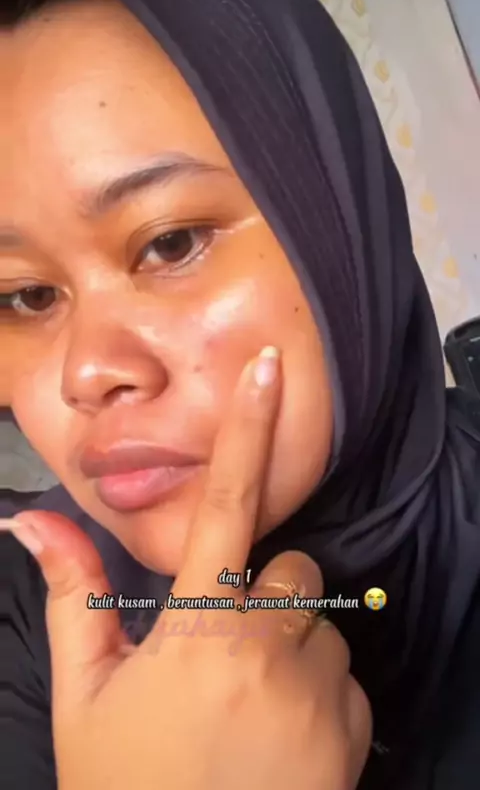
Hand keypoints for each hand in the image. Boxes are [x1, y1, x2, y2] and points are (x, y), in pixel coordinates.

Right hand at [8, 348, 371, 789]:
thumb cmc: (128, 786)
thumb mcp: (88, 696)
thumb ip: (75, 595)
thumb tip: (32, 521)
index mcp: (200, 627)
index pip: (225, 503)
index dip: (246, 427)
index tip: (269, 366)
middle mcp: (271, 647)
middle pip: (290, 572)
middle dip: (262, 594)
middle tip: (220, 652)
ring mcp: (322, 690)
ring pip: (319, 623)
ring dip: (289, 644)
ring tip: (246, 704)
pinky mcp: (355, 727)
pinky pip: (344, 673)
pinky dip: (317, 689)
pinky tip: (279, 738)